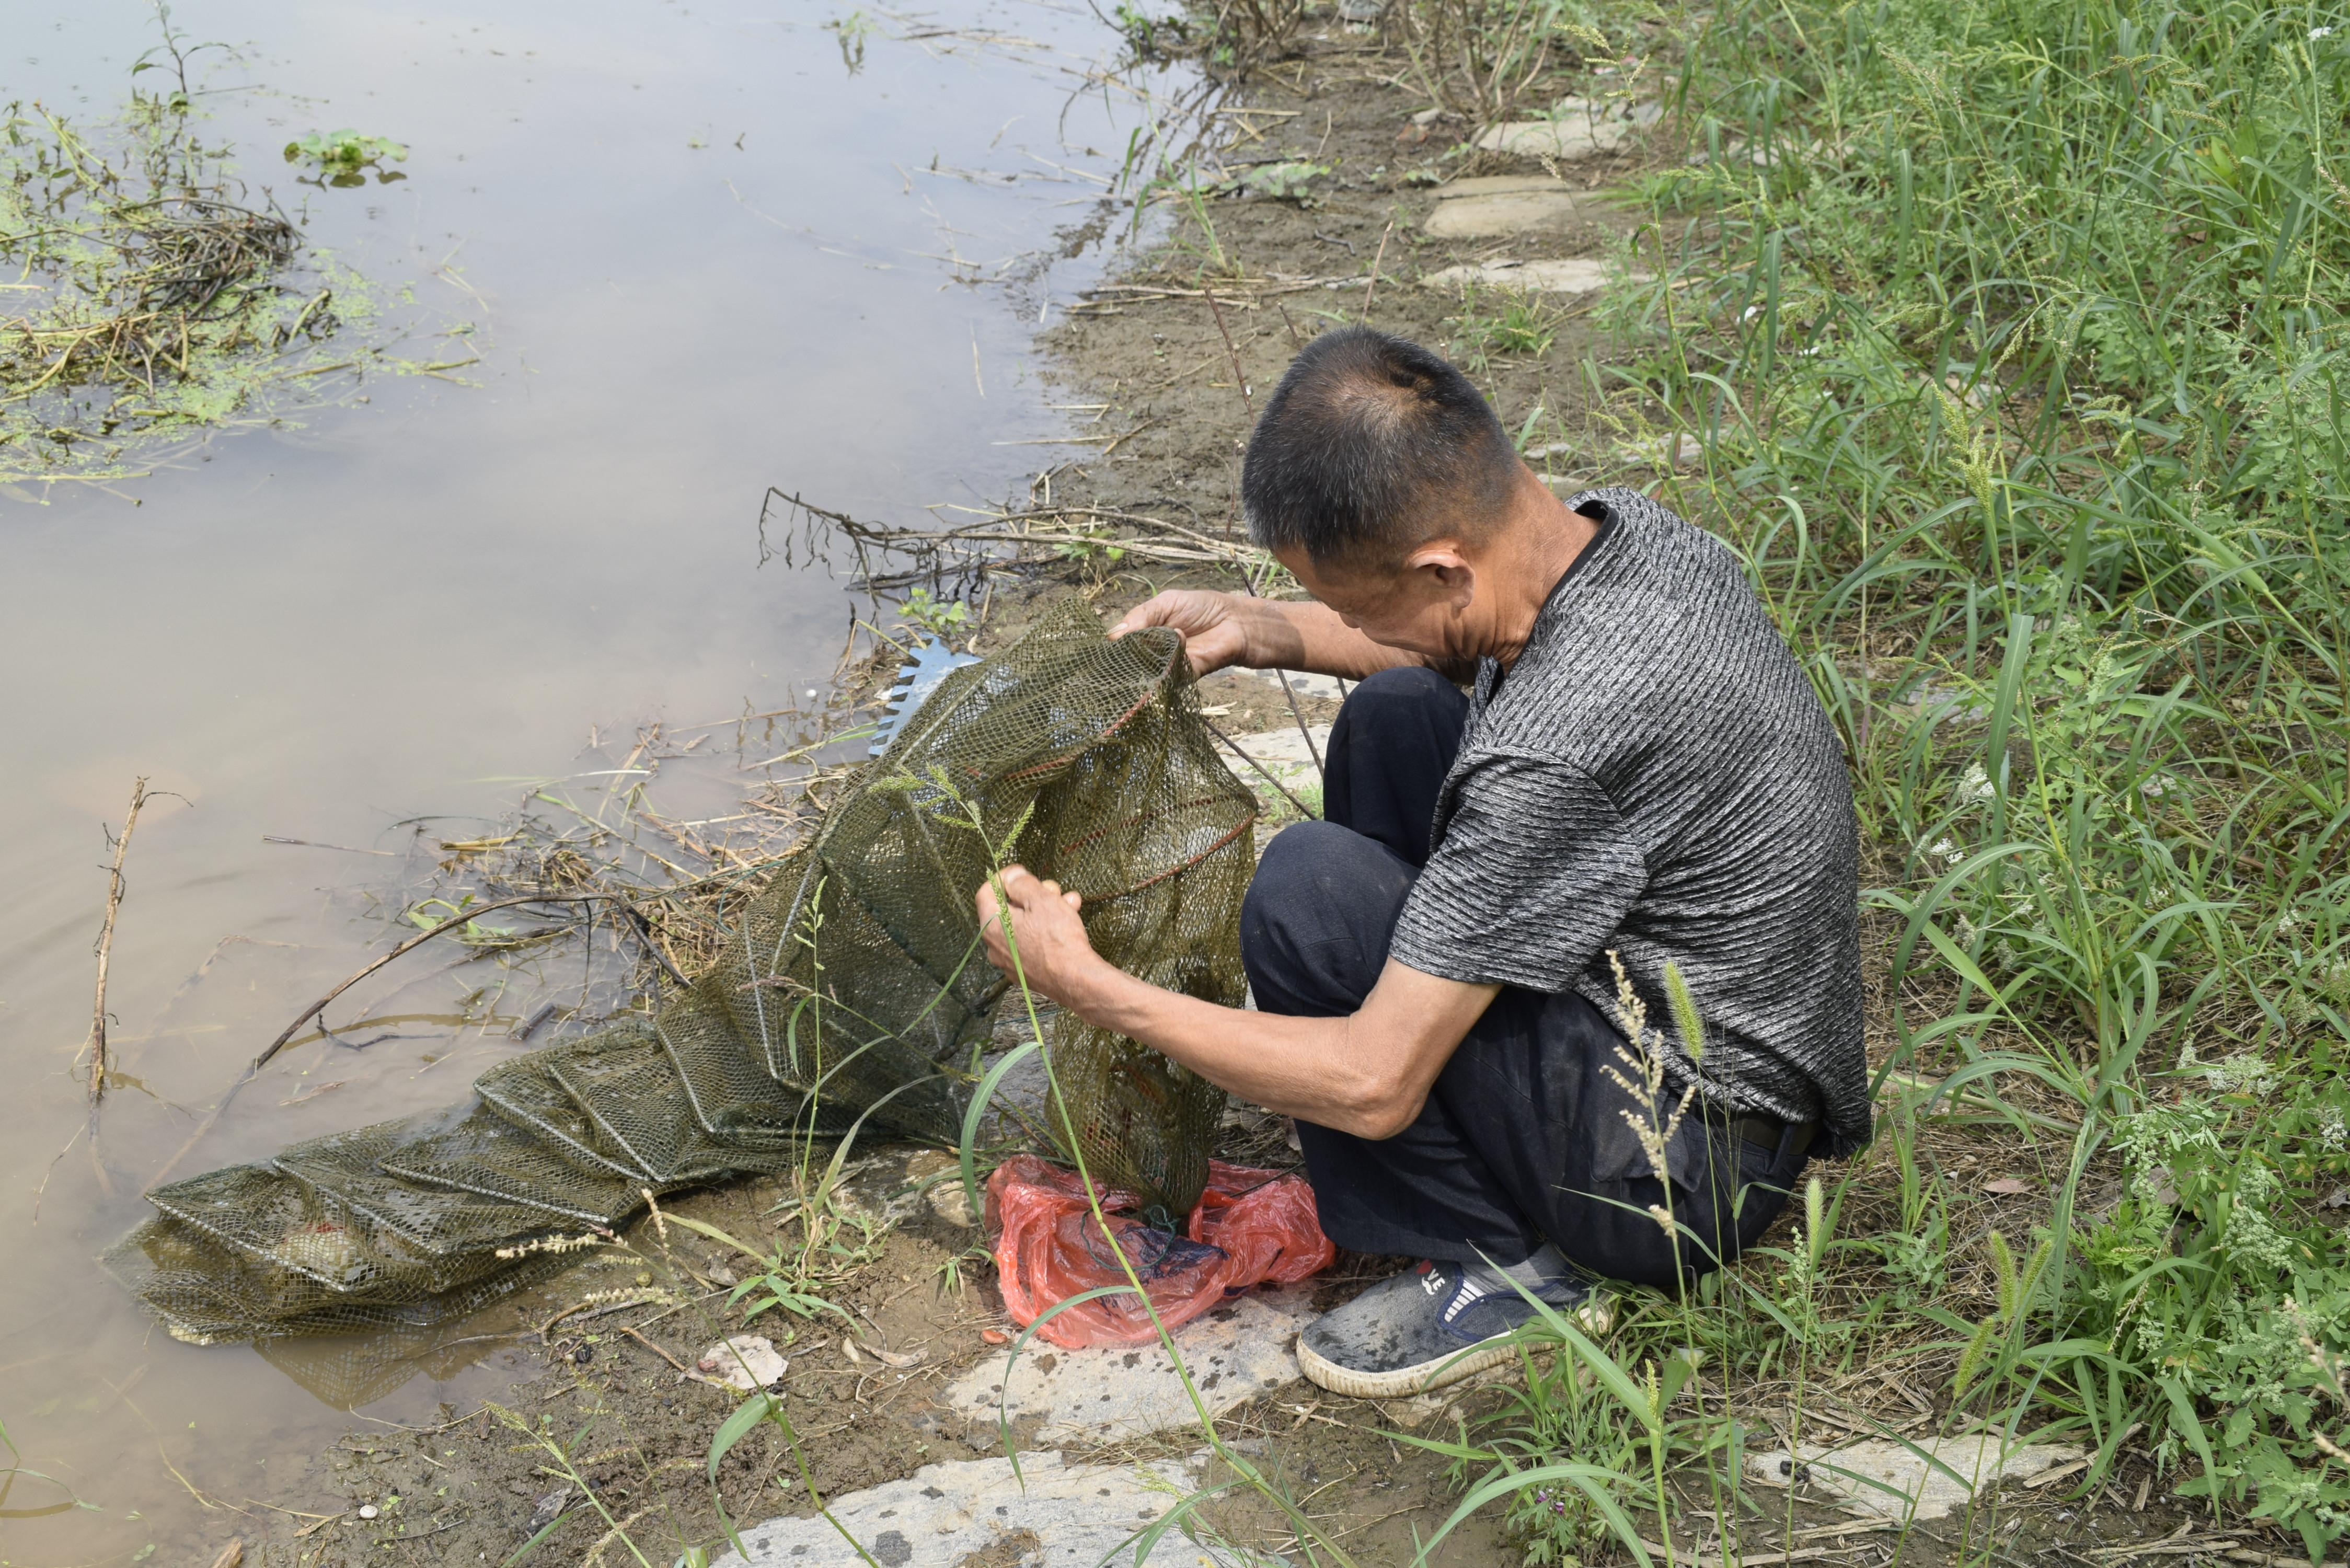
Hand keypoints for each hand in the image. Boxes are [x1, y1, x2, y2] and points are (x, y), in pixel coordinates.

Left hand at [973, 865, 1105, 1008]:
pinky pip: (1030, 943)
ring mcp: (1009, 961)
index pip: (985, 892)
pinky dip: (1045, 931)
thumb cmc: (1057, 938)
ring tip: (1069, 903)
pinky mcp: (1025, 971)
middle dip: (1032, 895)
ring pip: (1023, 926)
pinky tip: (1067, 923)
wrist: (1076, 980)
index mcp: (992, 926)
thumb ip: (1022, 884)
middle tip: (1052, 889)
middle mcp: (995, 946)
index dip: (1003, 877)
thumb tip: (1012, 876)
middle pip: (1007, 909)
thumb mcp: (1041, 900)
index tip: (1021, 872)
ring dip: (1045, 910)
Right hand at [1110, 589, 1282, 676]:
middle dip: (1127, 656)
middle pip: (1129, 662)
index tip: (1111, 642)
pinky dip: (1170, 660)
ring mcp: (1167, 667)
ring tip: (1168, 632)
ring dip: (1150, 656)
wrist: (1236, 620)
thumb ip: (1141, 616)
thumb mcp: (1167, 602)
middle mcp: (1153, 653)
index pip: (1122, 643)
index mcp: (1145, 633)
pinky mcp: (1184, 676)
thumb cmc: (1203, 608)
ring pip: (1145, 672)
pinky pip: (1167, 677)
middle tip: (1133, 644)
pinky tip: (1181, 637)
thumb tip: (1112, 635)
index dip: (1115, 644)